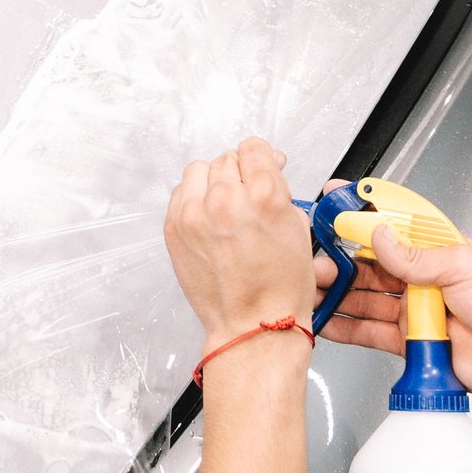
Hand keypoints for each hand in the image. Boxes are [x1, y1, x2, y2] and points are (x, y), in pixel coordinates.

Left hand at [165, 139, 315, 354]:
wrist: (252, 324)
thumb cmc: (279, 288)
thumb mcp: (297, 228)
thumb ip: (279, 191)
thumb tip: (266, 168)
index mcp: (264, 195)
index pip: (254, 148)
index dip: (261, 157)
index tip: (262, 165)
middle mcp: (226, 199)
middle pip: (227, 159)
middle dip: (240, 172)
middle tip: (247, 194)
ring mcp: (195, 213)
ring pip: (200, 170)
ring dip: (213, 180)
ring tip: (225, 203)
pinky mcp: (174, 228)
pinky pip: (180, 193)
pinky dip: (194, 198)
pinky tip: (208, 216)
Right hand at [321, 217, 471, 405]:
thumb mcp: (461, 266)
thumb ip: (414, 256)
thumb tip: (379, 236)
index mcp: (434, 250)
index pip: (392, 224)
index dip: (363, 211)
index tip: (335, 202)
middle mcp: (420, 277)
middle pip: (368, 265)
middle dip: (339, 262)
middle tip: (317, 264)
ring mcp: (412, 310)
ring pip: (364, 298)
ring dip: (337, 294)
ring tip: (314, 292)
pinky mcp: (409, 341)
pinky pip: (369, 332)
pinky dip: (346, 327)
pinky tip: (328, 322)